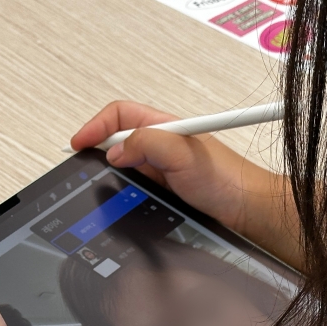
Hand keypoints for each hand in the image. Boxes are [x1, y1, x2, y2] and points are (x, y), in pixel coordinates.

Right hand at [71, 101, 302, 270]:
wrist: (246, 210)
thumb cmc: (226, 179)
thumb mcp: (183, 154)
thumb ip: (147, 143)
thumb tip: (115, 151)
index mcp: (164, 125)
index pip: (119, 115)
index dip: (96, 126)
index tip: (80, 143)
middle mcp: (161, 143)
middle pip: (116, 137)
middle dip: (96, 147)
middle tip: (80, 162)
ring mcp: (161, 167)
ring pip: (122, 162)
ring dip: (107, 169)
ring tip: (96, 180)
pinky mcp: (163, 188)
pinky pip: (132, 183)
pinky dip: (119, 188)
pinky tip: (118, 198)